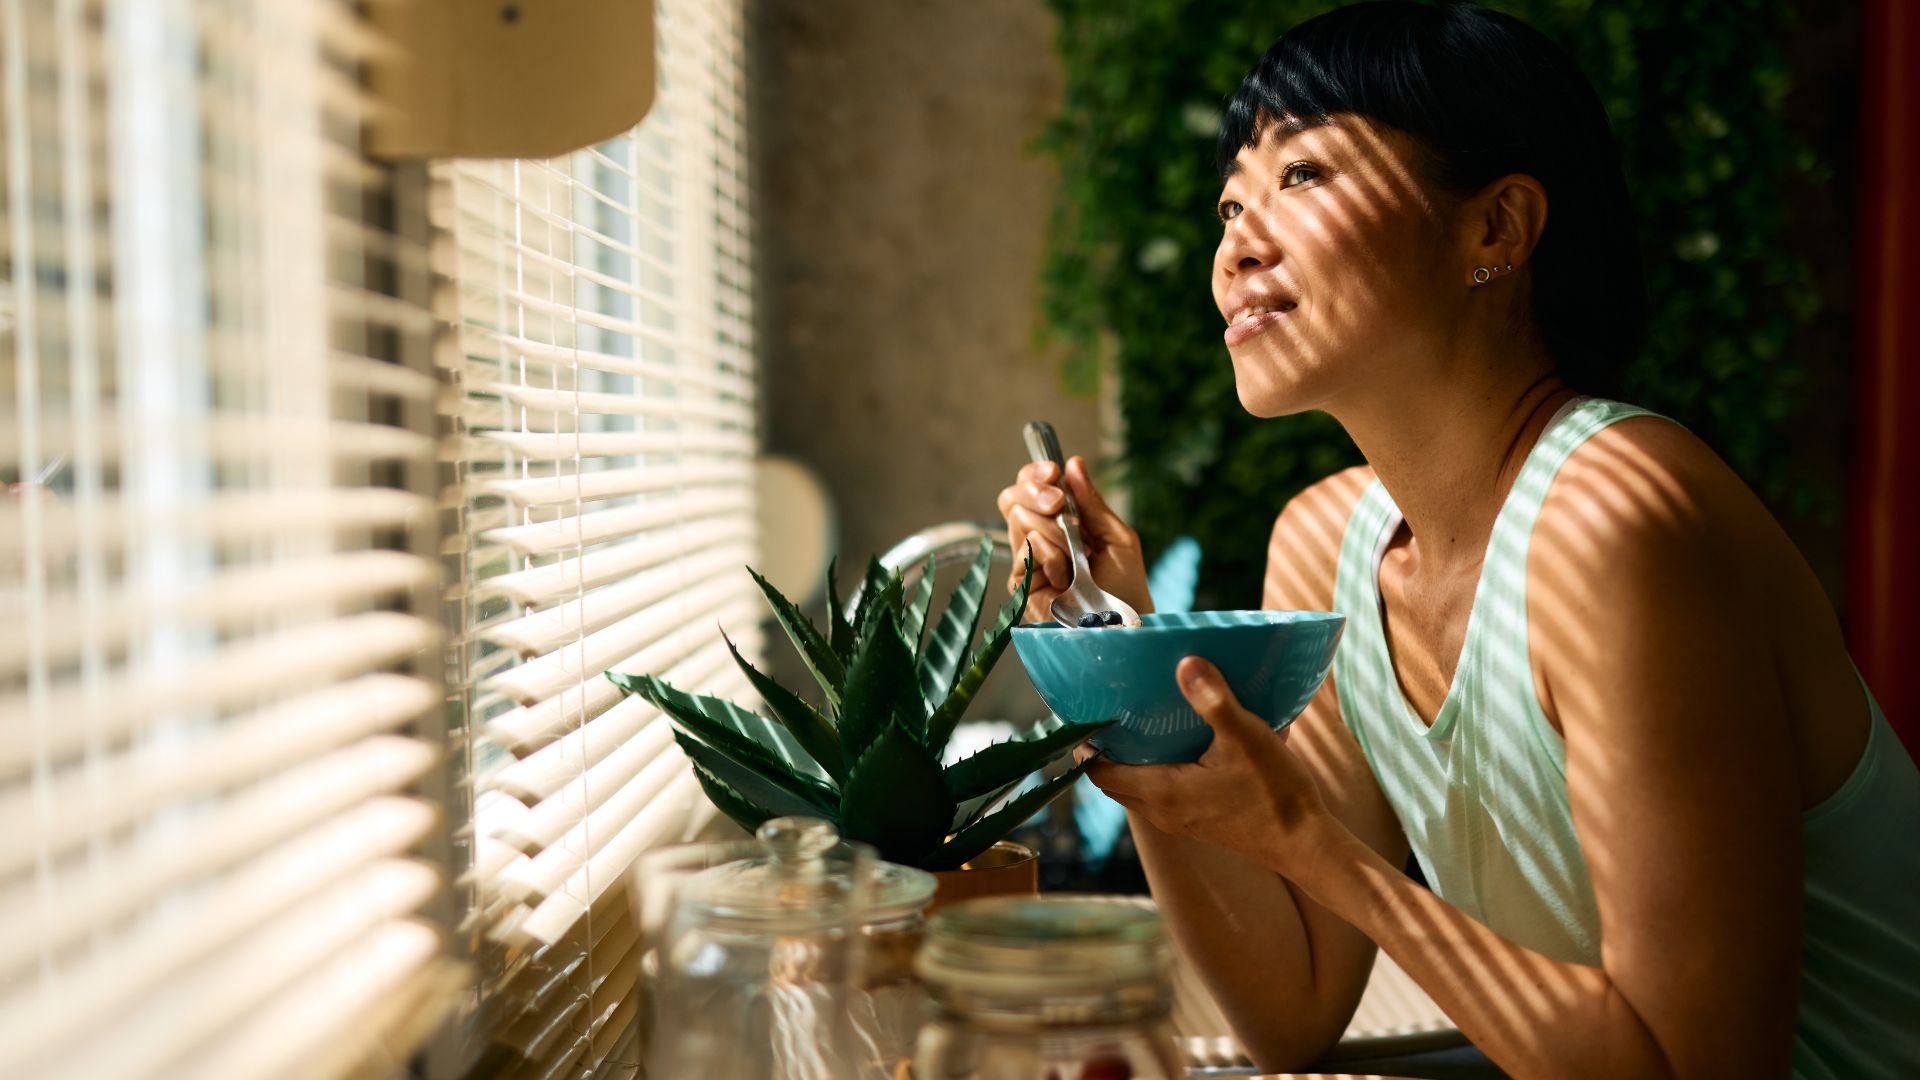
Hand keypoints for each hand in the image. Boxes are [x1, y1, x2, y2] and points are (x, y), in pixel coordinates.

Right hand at [995, 455, 1151, 622]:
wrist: (1125, 625)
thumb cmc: (1126, 585)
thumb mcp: (1117, 536)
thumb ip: (1092, 503)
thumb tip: (1072, 463)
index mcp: (1059, 523)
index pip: (1030, 488)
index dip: (1034, 474)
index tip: (1052, 472)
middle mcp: (1037, 539)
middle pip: (1013, 498)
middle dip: (1038, 494)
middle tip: (1059, 506)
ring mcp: (1027, 562)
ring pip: (1019, 520)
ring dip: (1055, 534)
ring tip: (1075, 560)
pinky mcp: (1021, 585)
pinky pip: (1026, 550)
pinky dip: (1051, 557)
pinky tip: (1066, 577)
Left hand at [1076, 657, 1337, 878]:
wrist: (1305, 845)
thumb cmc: (1274, 795)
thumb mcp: (1245, 738)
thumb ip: (1214, 700)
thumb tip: (1186, 663)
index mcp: (1162, 792)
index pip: (1100, 771)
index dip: (1088, 744)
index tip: (1087, 711)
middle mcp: (1163, 812)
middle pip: (1113, 781)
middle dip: (1105, 751)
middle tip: (1110, 711)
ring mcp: (1181, 821)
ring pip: (1136, 789)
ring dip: (1130, 762)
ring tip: (1138, 724)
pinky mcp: (1199, 822)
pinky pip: (1160, 795)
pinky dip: (1154, 772)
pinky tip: (1177, 746)